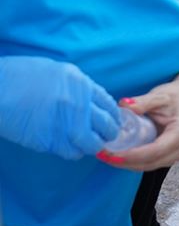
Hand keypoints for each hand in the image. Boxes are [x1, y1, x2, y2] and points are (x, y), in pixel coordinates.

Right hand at [0, 56, 119, 158]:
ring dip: (92, 146)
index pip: (108, 104)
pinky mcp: (50, 140)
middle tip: (105, 136)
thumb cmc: (19, 76)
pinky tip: (70, 148)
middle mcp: (78, 104)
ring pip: (92, 143)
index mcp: (80, 84)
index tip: (112, 121)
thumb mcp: (56, 72)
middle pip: (106, 125)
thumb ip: (76, 86)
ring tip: (88, 145)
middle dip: (108, 133)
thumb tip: (89, 101)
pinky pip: (71, 152)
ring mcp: (65, 123)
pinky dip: (74, 152)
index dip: (113, 115)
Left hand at [102, 79, 178, 170]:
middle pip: (152, 162)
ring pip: (150, 166)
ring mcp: (177, 153)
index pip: (157, 150)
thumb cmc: (173, 97)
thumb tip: (124, 105)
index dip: (134, 155)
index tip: (113, 153)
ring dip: (127, 164)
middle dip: (126, 162)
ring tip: (107, 155)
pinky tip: (118, 155)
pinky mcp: (169, 156)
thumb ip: (142, 102)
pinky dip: (133, 162)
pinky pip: (150, 163)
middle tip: (104, 155)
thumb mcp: (158, 96)